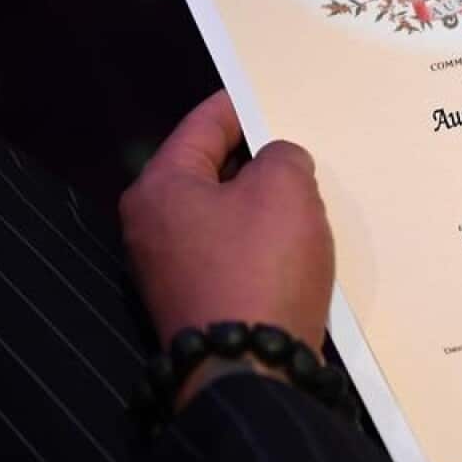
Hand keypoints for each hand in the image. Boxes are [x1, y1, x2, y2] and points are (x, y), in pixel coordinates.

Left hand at [120, 90, 334, 357]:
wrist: (250, 369)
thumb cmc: (261, 265)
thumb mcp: (285, 189)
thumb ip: (283, 157)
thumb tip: (277, 164)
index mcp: (161, 187)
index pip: (202, 125)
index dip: (241, 104)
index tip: (272, 92)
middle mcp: (152, 226)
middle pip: (211, 171)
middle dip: (256, 158)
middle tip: (300, 143)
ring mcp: (170, 269)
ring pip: (225, 215)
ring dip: (264, 203)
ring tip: (309, 191)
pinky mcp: (197, 301)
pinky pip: (233, 253)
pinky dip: (263, 241)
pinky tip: (299, 241)